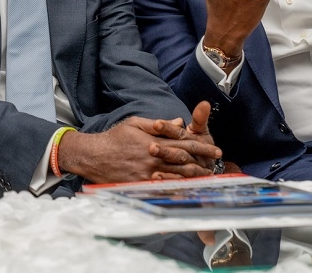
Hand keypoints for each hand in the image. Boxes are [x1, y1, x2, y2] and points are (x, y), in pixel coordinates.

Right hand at [57, 109, 221, 183]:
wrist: (94, 155)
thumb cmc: (114, 138)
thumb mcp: (135, 123)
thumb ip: (158, 124)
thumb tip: (178, 122)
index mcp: (154, 141)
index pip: (184, 144)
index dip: (202, 148)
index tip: (215, 150)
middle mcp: (153, 158)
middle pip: (184, 162)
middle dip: (203, 164)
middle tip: (217, 166)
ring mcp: (147, 173)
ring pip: (176, 176)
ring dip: (194, 178)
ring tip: (208, 179)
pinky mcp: (141, 184)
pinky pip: (163, 187)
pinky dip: (177, 188)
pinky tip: (187, 189)